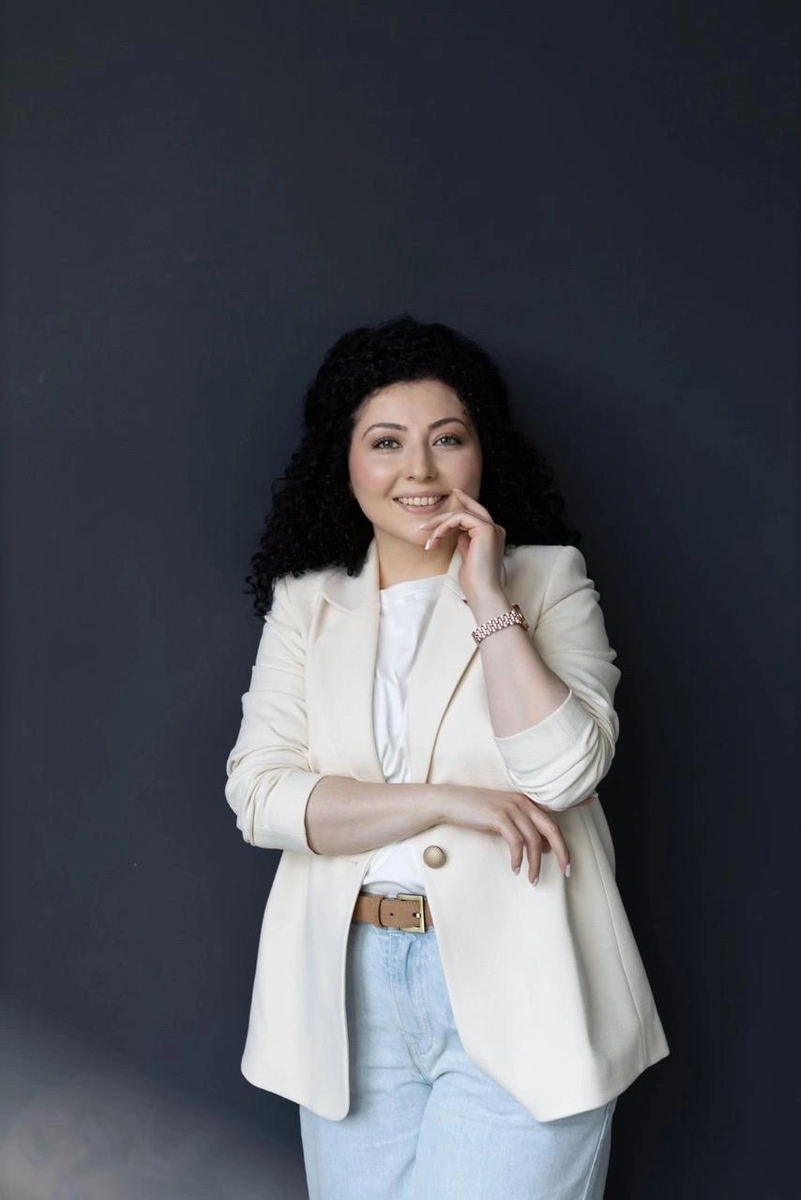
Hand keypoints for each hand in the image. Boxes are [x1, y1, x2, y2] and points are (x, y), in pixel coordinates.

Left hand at [418, 487, 505, 605]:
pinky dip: (444, 526)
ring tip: (430, 540)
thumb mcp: (467, 556)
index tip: (448, 503)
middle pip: (470, 509)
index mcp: (493, 535)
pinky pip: (459, 518)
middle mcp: (495, 529)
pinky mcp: (485, 529)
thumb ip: (465, 542)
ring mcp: (492, 528)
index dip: (462, 505)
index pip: (475, 515)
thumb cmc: (474, 580)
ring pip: (461, 513)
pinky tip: (436, 538)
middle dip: (449, 507)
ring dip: (441, 524)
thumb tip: (458, 534)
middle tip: (430, 518)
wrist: (482, 591)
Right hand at [438, 786, 597, 883]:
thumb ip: (525, 830)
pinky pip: (516, 842)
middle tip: (566, 871)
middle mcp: (522, 802)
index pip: (555, 804)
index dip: (576, 801)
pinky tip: (515, 868)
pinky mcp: (499, 817)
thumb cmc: (477, 812)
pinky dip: (518, 858)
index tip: (594, 799)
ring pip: (534, 840)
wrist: (451, 803)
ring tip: (531, 879)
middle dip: (562, 851)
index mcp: (526, 801)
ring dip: (535, 863)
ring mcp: (511, 809)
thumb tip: (545, 847)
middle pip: (551, 828)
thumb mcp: (504, 820)